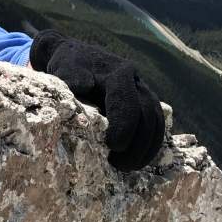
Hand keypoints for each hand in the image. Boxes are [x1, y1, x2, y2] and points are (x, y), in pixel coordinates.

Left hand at [30, 30, 164, 170]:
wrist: (78, 54)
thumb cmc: (69, 65)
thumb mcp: (65, 67)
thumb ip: (72, 78)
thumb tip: (80, 88)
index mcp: (118, 74)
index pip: (127, 103)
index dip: (124, 127)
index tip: (113, 147)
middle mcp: (135, 81)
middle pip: (147, 115)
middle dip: (137, 143)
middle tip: (121, 165)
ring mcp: (143, 90)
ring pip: (156, 121)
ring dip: (147, 147)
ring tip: (129, 167)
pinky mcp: (144, 100)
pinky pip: (156, 123)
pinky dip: (151, 143)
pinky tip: (139, 159)